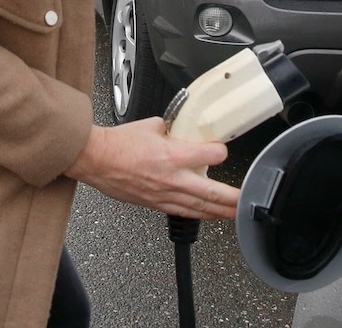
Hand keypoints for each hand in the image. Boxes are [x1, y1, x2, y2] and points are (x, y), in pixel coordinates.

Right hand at [64, 119, 240, 219]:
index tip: (224, 151)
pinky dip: (198, 214)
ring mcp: (163, 194)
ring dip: (219, 212)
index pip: (210, 155)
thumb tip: (179, 130)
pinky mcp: (154, 203)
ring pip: (198, 207)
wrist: (95, 159)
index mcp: (172, 155)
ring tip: (234, 213)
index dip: (221, 152)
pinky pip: (181, 211)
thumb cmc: (117, 144)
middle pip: (210, 192)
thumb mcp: (151, 126)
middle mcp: (171, 178)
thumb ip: (170, 130)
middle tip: (246, 200)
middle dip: (231, 198)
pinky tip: (207, 216)